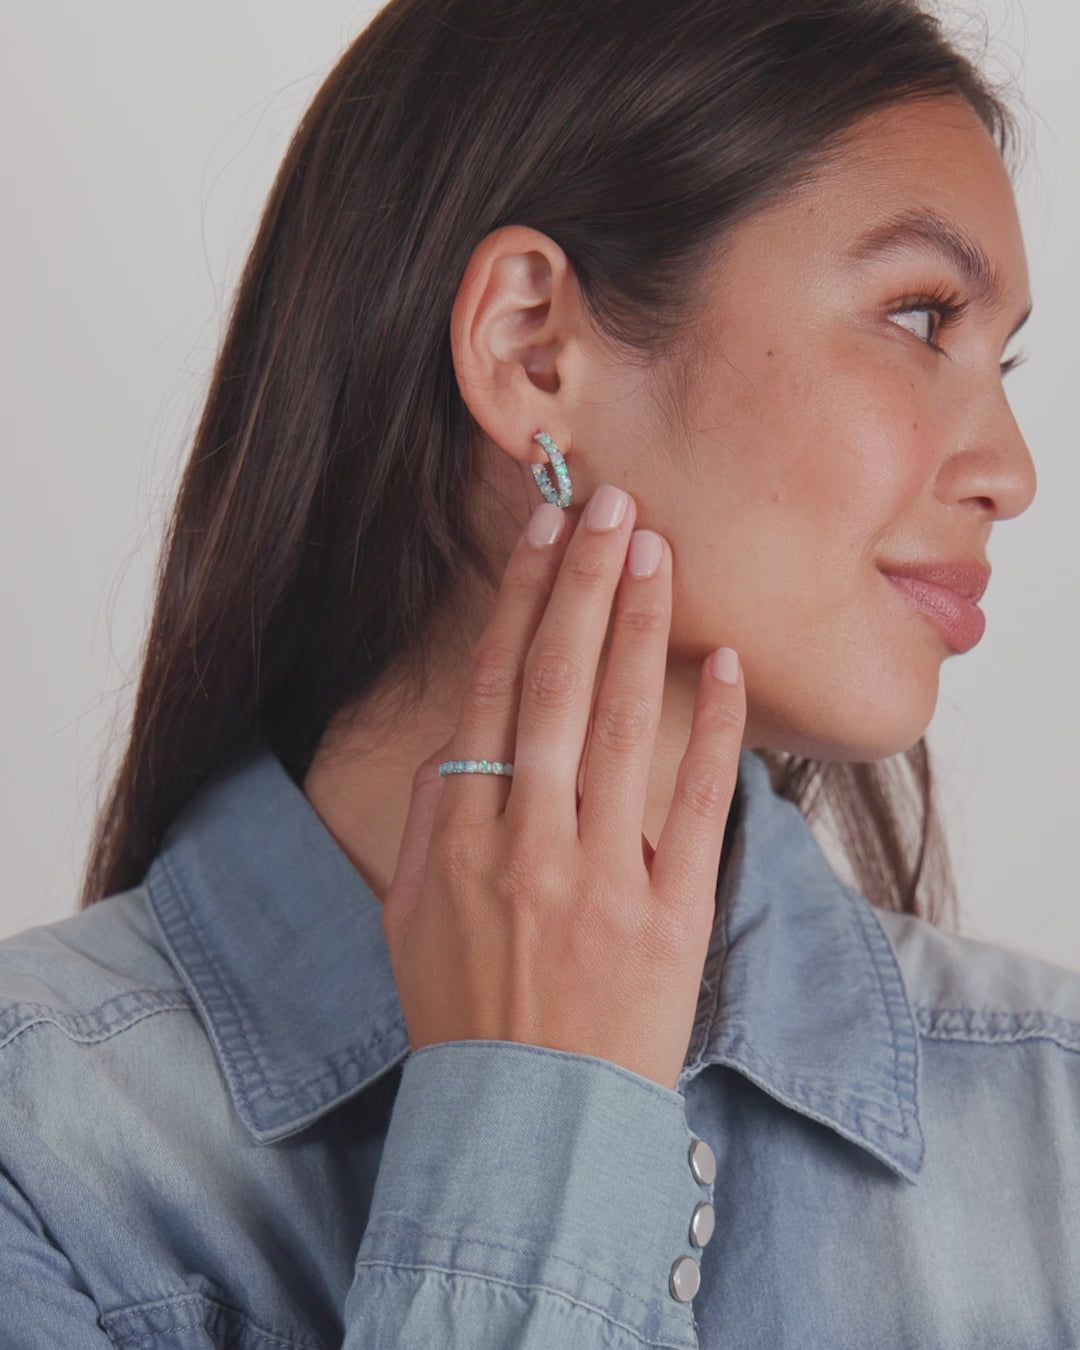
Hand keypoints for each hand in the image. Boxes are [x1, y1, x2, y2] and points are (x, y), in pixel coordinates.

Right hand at [380, 485, 745, 1090]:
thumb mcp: (412, 914)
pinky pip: (696, 806)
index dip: (520, 602)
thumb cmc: (463, 1013)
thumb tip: (466, 745)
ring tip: (657, 551)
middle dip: (584, 583)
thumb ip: (437, 820)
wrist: (526, 1123)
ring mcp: (603, 874)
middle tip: (610, 502)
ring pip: (622, 725)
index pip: (496, 689)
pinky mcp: (670, 914)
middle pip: (558, 684)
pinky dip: (714, 732)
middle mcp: (530, 840)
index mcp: (465, 834)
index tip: (541, 531)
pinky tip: (725, 665)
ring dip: (640, 629)